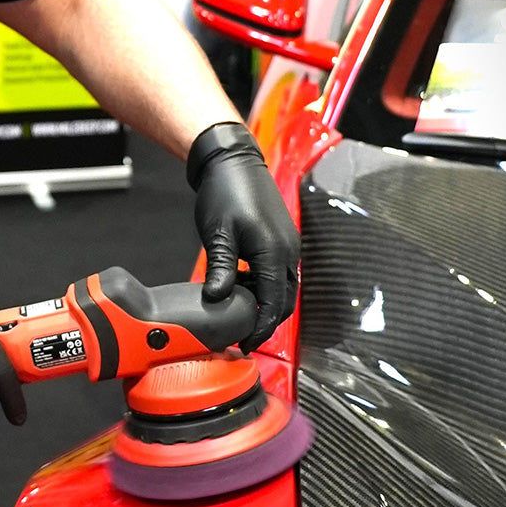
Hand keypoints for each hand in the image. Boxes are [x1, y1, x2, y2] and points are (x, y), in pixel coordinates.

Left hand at [187, 122, 299, 352]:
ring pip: (284, 288)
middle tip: (243, 338)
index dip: (260, 327)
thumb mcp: (218, 234)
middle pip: (285, 301)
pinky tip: (243, 289)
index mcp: (274, 253)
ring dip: (267, 305)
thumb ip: (222, 268)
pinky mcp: (282, 240)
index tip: (245, 344)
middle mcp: (288, 252)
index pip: (273, 303)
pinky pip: (280, 274)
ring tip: (242, 318)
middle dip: (267, 322)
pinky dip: (267, 288)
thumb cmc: (224, 194)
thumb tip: (217, 299)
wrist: (233, 162)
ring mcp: (288, 245)